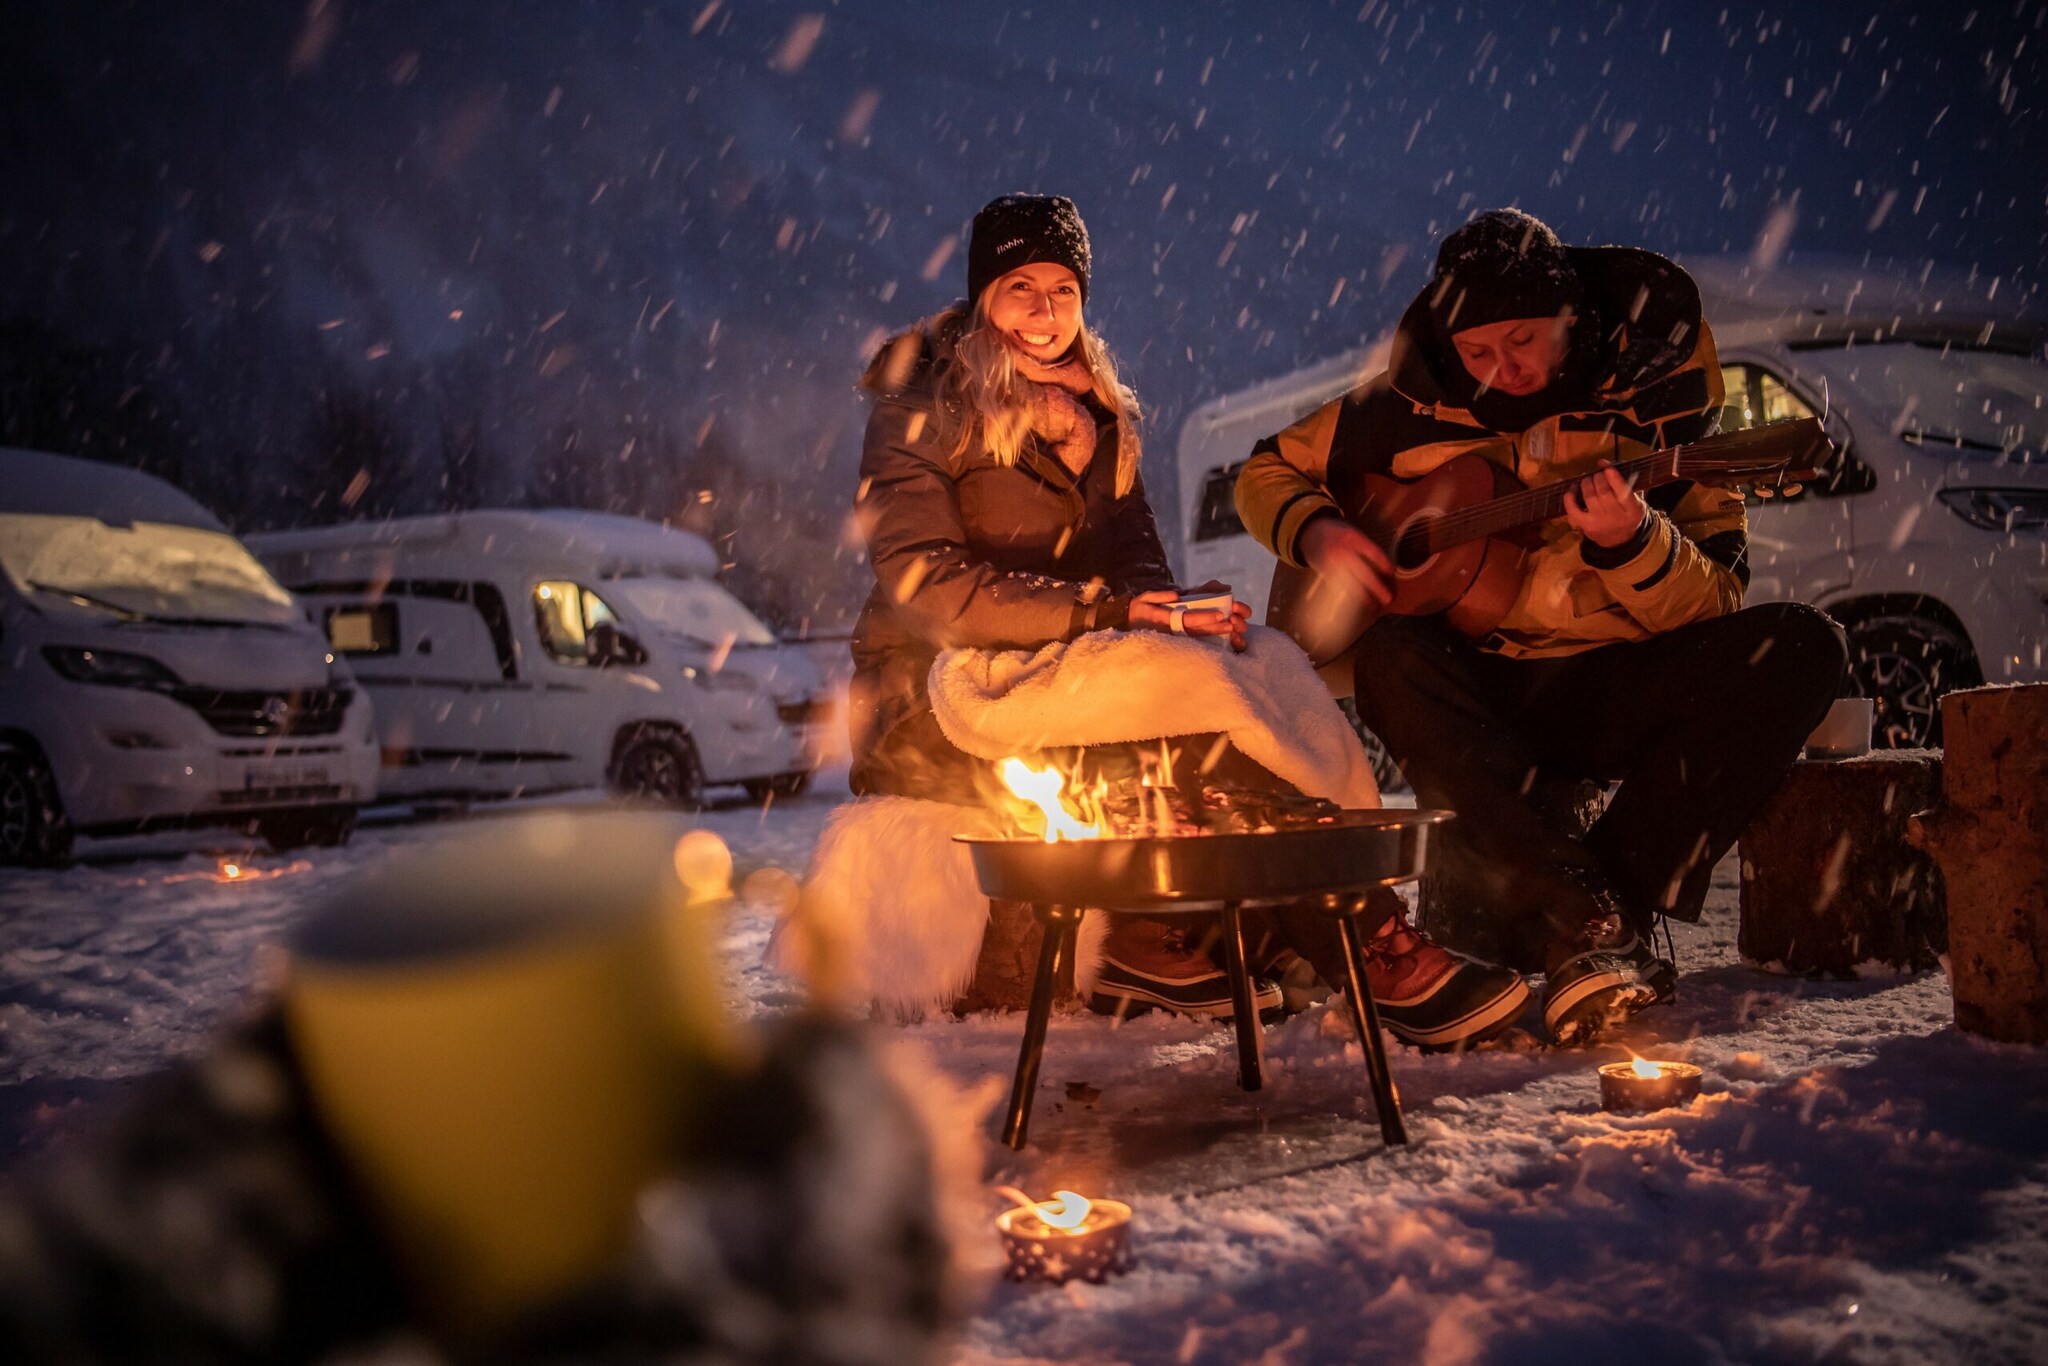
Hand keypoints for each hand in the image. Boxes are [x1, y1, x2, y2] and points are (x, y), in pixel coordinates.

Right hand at [1129, 587, 1251, 650]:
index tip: (1220, 614)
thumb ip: (1160, 595)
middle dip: (1215, 628)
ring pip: (1197, 638)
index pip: (1188, 618)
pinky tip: (1220, 639)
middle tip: (1232, 625)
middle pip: (1196, 630)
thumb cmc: (1137, 609)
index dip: (1205, 616)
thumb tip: (1176, 594)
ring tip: (1231, 632)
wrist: (1126, 625)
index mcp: (1164, 619)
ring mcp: (1172, 639)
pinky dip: (1207, 640)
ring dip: (1214, 635)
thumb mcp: (1145, 598)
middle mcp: (1170, 631)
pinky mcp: (1174, 642)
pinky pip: (1193, 642)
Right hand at [1298, 515, 1394, 606]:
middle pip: (1363, 573)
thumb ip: (1365, 548)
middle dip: (1376, 587)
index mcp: (1352, 538)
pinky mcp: (1325, 573)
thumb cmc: (1337, 533)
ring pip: (1350, 584)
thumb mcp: (1353, 533)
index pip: (1373, 552)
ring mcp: (1332, 564)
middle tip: (1388, 599)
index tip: (1392, 573)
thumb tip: (1384, 569)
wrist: (1310, 532)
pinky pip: (1339, 587)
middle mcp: (1342, 552)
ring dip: (1363, 597)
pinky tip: (1358, 601)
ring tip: (1374, 606)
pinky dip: (1349, 596)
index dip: (1384, 564)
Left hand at [1563, 460, 1649, 547]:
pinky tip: (1573, 488)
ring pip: (1589, 497)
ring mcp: (1599, 523)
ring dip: (1586, 483)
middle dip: (1599, 478)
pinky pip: (1573, 509)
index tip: (1607, 468)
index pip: (1624, 493)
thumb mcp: (1634, 500)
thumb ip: (1624, 481)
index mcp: (1633, 510)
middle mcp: (1616, 518)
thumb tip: (1603, 463)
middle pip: (1604, 493)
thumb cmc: (1626, 513)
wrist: (1619, 540)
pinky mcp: (1585, 526)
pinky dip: (1570, 496)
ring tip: (1588, 480)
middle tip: (1597, 474)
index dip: (1614, 479)